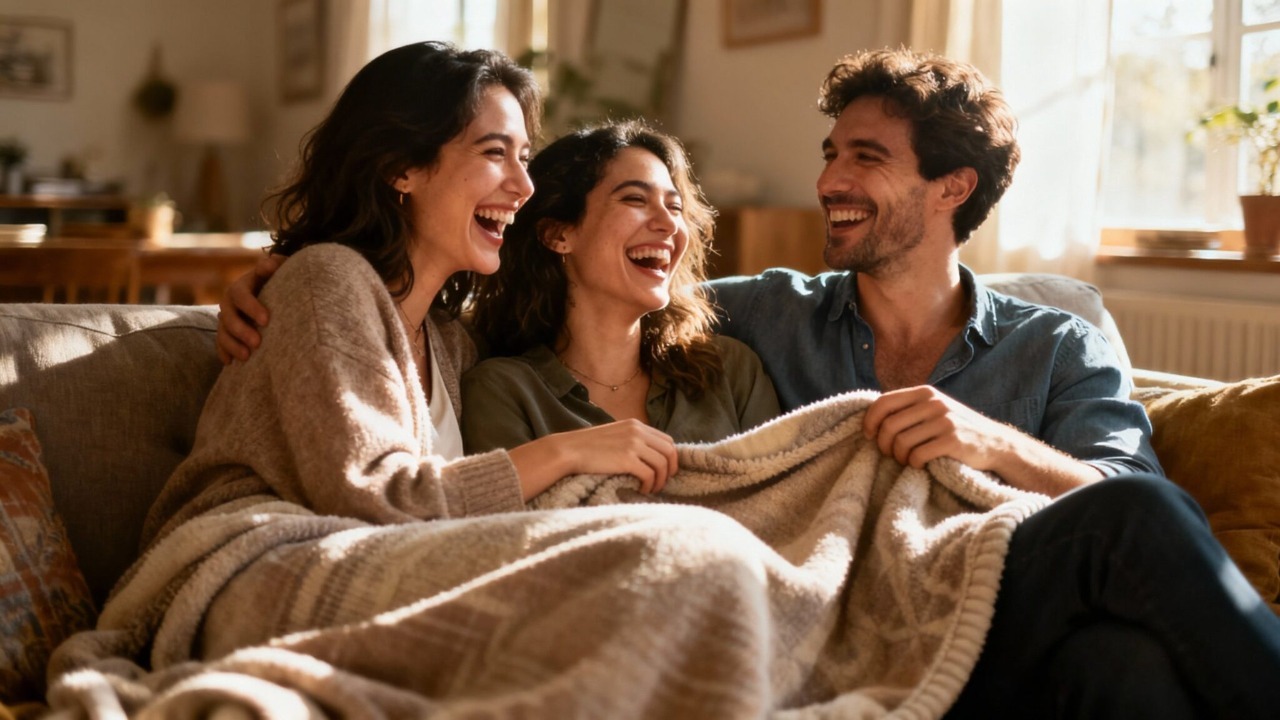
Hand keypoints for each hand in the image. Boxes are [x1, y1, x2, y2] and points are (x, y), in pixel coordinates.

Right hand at [216, 254, 282, 363]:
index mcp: (242, 286)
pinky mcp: (226, 331)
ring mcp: (226, 317)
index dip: (251, 307)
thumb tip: (269, 264)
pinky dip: (223, 352)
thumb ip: (275, 265)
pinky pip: (220, 342)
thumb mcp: (279, 269)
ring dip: (232, 345)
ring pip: (222, 331)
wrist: (270, 291)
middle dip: (241, 330)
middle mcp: (230, 301)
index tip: (267, 320)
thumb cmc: (279, 279)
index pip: (241, 295)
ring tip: (247, 357)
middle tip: (257, 343)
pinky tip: (230, 362)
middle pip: (229, 316)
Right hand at [508, 420, 678, 499]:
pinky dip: (649, 485)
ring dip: (660, 480)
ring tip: (651, 489)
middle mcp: (638, 431)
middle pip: (670, 451)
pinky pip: (650, 475)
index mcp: (636, 425)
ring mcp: (633, 444)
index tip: (665, 471)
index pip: (667, 440)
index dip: (670, 457)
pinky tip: (641, 490)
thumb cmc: (587, 447)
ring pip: (662, 464)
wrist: (568, 450)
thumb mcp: (614, 435)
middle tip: (662, 482)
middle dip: (670, 469)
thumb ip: (631, 440)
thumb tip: (647, 456)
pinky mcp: (627, 459)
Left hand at [862, 386, 1013, 471]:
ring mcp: (945, 421)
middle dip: (883, 445)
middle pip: (889, 426)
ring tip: (905, 460)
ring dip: (898, 457)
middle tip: (890, 454)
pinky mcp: (953, 441)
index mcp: (925, 392)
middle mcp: (934, 403)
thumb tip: (872, 415)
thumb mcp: (934, 409)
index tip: (868, 435)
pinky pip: (918, 455)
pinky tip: (919, 465)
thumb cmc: (957, 429)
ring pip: (901, 442)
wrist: (995, 443)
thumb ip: (909, 408)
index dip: (870, 421)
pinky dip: (913, 464)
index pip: (884, 402)